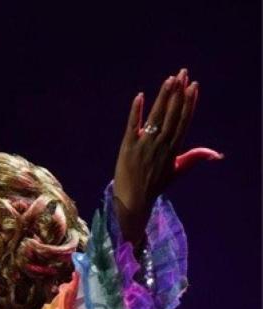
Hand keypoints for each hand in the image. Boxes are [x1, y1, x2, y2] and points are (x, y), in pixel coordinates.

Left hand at [113, 68, 223, 245]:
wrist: (132, 199)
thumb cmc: (154, 185)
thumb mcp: (177, 171)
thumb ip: (195, 158)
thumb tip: (218, 154)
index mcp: (173, 149)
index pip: (184, 120)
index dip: (189, 102)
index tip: (194, 86)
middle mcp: (161, 144)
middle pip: (172, 114)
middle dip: (179, 93)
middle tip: (183, 73)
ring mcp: (144, 145)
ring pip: (156, 116)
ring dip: (163, 97)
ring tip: (170, 79)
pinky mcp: (127, 147)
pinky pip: (132, 125)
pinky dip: (136, 111)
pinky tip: (140, 96)